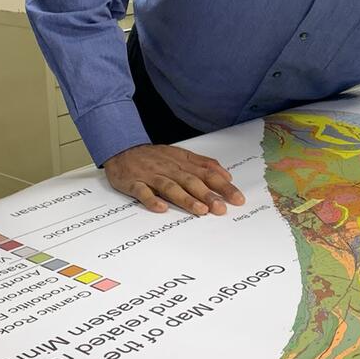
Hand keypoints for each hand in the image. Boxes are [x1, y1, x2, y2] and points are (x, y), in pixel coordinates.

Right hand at [104, 144, 245, 215]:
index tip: (237, 199)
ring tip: (201, 210)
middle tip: (222, 208)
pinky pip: (143, 192)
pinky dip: (151, 200)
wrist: (121, 148)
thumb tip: (226, 175)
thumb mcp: (181, 154)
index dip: (223, 186)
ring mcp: (151, 176)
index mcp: (182, 162)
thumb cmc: (154, 156)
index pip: (207, 174)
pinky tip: (161, 208)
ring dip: (186, 199)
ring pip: (171, 187)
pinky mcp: (134, 183)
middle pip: (192, 181)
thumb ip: (203, 164)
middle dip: (208, 195)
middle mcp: (170, 169)